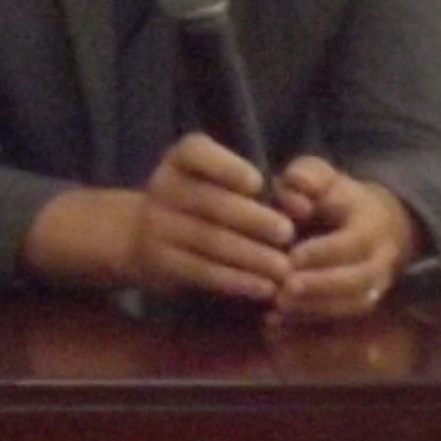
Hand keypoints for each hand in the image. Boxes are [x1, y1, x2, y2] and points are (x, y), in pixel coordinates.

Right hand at [127, 130, 301, 303]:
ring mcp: (157, 225)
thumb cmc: (204, 204)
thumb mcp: (217, 182)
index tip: (258, 183)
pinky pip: (201, 271)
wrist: (141, 237)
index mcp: (181, 159)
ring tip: (284, 268)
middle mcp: (164, 186)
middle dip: (251, 218)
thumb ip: (255, 187)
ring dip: (250, 255)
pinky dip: (236, 280)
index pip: (196, 153)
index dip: (226, 168)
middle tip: (288, 233)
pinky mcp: (159, 263)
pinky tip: (264, 288)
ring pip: (208, 240)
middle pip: (209, 202)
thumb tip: (300, 202)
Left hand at [270, 158, 415, 320]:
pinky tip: (276, 324)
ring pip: (352, 307)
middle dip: (321, 288)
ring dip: (315, 311)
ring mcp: (374, 288)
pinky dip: (311, 326)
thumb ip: (306, 176)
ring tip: (278, 308)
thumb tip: (295, 194)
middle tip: (284, 290)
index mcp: (372, 226)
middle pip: (358, 282)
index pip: (353, 244)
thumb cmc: (336, 197)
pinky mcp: (360, 306)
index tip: (293, 256)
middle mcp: (380, 262)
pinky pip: (343, 325)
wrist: (376, 223)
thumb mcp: (322, 177)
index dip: (325, 253)